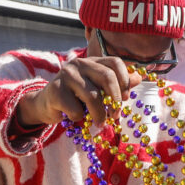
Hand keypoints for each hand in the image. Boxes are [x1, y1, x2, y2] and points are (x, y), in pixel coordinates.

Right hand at [16, 56, 140, 126]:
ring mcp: (66, 75)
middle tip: (115, 115)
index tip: (126, 98)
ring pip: (92, 96)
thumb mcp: (98, 89)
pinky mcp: (55, 90)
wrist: (45, 105)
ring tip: (100, 123)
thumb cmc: (77, 97)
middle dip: (115, 99)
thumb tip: (139, 78)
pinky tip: (75, 117)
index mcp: (93, 61)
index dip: (125, 79)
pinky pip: (76, 109)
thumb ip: (117, 84)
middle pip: (107, 77)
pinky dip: (79, 117)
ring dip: (99, 114)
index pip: (115, 62)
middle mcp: (79, 63)